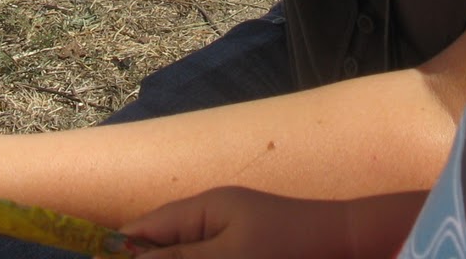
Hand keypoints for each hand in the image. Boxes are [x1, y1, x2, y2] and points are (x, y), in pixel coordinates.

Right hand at [122, 188, 349, 258]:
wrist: (345, 248)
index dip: (121, 250)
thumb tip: (127, 257)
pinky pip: (206, 256)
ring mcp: (230, 245)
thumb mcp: (228, 256)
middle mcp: (213, 225)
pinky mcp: (244, 256)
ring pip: (184, 255)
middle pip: (164, 249)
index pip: (146, 229)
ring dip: (169, 258)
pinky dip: (193, 258)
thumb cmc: (287, 246)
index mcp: (204, 211)